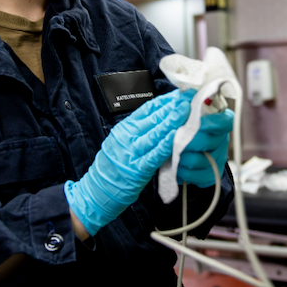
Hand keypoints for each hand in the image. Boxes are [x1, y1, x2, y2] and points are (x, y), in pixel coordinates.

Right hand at [64, 90, 191, 235]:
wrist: (97, 191)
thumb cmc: (112, 168)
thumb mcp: (121, 143)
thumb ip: (138, 131)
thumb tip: (162, 119)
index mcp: (124, 129)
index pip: (147, 109)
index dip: (165, 100)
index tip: (179, 94)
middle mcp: (127, 137)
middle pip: (154, 118)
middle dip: (173, 107)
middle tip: (189, 98)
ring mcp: (132, 153)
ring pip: (155, 133)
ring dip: (172, 121)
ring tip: (186, 111)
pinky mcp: (137, 169)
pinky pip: (155, 155)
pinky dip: (166, 145)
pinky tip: (177, 137)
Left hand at [176, 109, 233, 187]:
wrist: (179, 151)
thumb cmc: (183, 127)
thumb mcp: (183, 112)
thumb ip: (186, 102)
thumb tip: (186, 94)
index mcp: (219, 121)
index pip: (226, 120)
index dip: (214, 122)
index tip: (200, 122)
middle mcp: (222, 140)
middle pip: (211, 141)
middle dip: (191, 141)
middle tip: (177, 139)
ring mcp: (218, 158)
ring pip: (202, 160)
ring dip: (184, 157)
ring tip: (173, 153)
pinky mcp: (210, 175)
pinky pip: (198, 176)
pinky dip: (184, 172)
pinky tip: (177, 166)